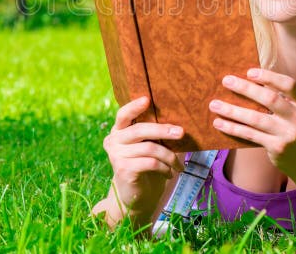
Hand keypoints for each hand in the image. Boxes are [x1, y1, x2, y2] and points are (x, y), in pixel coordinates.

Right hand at [100, 96, 184, 218]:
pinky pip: (151, 163)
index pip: (123, 115)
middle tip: (181, 132)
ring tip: (179, 165)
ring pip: (150, 148)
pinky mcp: (123, 170)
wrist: (136, 197)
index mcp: (119, 131)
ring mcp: (116, 156)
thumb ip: (154, 134)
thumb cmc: (146, 167)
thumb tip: (177, 122)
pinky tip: (169, 173)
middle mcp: (114, 141)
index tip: (147, 99)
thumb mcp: (148, 147)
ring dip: (169, 156)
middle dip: (163, 130)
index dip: (134, 106)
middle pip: (140, 130)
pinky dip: (164, 167)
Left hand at [209, 68, 295, 172]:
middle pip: (270, 99)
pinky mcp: (277, 147)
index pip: (288, 85)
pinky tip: (219, 122)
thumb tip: (246, 80)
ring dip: (232, 110)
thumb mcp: (294, 110)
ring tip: (214, 104)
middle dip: (246, 88)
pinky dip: (233, 128)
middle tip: (226, 80)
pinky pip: (250, 135)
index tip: (249, 72)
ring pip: (256, 119)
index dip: (269, 77)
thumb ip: (279, 97)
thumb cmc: (293, 126)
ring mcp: (288, 134)